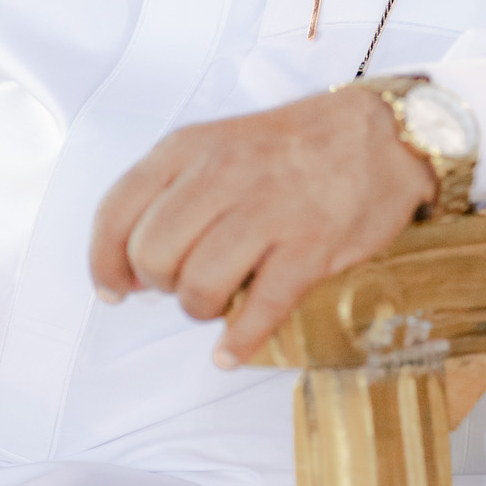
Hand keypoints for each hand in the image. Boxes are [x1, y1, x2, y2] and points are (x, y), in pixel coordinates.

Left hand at [89, 89, 436, 366]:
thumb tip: (129, 262)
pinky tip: (233, 349)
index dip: (105, 263)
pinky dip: (240, 340)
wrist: (379, 136)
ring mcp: (267, 211)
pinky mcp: (310, 247)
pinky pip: (260, 309)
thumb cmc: (291, 148)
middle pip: (153, 256)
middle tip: (183, 282)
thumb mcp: (216, 144)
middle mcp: (221, 176)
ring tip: (217, 303)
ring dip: (200, 309)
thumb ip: (170, 191)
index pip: (116, 214)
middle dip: (160, 285)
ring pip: (199, 285)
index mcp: (188, 149)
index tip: (116, 288)